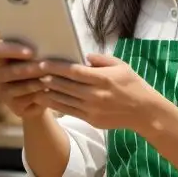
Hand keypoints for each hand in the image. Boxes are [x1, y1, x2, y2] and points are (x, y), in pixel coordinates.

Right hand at [0, 40, 48, 119]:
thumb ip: (34, 48)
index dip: (11, 50)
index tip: (31, 52)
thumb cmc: (39, 63)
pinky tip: (51, 87)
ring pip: (21, 86)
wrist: (41, 92)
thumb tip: (48, 43)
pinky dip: (41, 92)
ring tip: (51, 76)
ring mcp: (2, 92)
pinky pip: (28, 98)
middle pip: (7, 71)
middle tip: (44, 66)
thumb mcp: (35, 53)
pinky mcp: (14, 106)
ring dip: (37, 81)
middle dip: (28, 68)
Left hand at [34, 53, 155, 131]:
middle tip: (32, 71)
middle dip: (47, 78)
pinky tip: (46, 99)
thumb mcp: (121, 65)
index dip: (56, 67)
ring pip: (64, 99)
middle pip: (65, 85)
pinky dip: (55, 105)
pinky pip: (69, 111)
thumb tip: (85, 57)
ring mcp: (92, 109)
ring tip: (34, 85)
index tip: (43, 63)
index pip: (73, 71)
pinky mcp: (91, 119)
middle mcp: (95, 94)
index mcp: (102, 78)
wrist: (144, 112)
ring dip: (47, 92)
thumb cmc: (133, 84)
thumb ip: (101, 59)